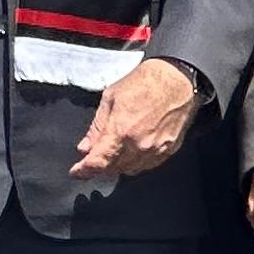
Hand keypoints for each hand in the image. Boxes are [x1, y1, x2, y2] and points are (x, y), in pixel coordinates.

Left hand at [72, 56, 202, 183]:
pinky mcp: (169, 150)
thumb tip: (85, 147)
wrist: (176, 80)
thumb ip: (97, 127)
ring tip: (112, 152)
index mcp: (121, 131)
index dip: (84, 171)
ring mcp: (156, 150)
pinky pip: (147, 165)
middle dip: (100, 166)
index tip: (77, 172)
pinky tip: (131, 151)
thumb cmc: (144, 83)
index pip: (99, 162)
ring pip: (130, 170)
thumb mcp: (109, 98)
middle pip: (113, 169)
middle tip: (92, 157)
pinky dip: (135, 162)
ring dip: (117, 166)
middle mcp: (140, 145)